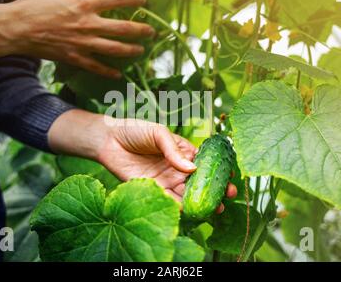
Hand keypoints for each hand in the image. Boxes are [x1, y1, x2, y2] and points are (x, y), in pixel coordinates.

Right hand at [0, 0, 153, 77]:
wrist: (16, 29)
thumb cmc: (34, 6)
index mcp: (84, 3)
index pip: (116, 0)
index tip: (143, 1)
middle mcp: (88, 24)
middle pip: (123, 28)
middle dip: (141, 30)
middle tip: (151, 32)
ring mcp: (83, 43)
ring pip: (115, 49)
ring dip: (131, 50)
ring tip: (141, 51)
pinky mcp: (74, 58)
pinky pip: (96, 67)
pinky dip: (108, 72)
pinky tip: (119, 74)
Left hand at [48, 110, 236, 210]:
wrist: (109, 140)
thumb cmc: (135, 130)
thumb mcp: (158, 133)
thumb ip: (174, 150)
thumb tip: (191, 168)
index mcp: (183, 152)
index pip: (205, 162)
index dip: (219, 169)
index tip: (231, 175)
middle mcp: (178, 169)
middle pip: (200, 182)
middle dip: (215, 189)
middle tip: (228, 195)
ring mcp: (167, 181)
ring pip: (187, 194)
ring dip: (200, 202)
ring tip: (214, 207)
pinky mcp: (153, 190)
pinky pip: (168, 200)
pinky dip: (179, 206)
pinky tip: (188, 209)